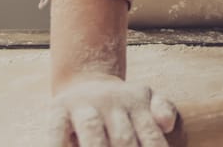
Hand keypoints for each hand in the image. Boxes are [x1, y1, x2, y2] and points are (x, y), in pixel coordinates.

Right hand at [49, 74, 179, 146]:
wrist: (84, 82)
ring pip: (92, 130)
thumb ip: (164, 109)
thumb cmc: (122, 107)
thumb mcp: (147, 101)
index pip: (150, 136)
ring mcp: (83, 105)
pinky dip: (58, 144)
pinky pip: (57, 130)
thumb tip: (166, 123)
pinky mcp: (58, 110)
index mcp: (137, 102)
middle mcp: (111, 102)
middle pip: (122, 138)